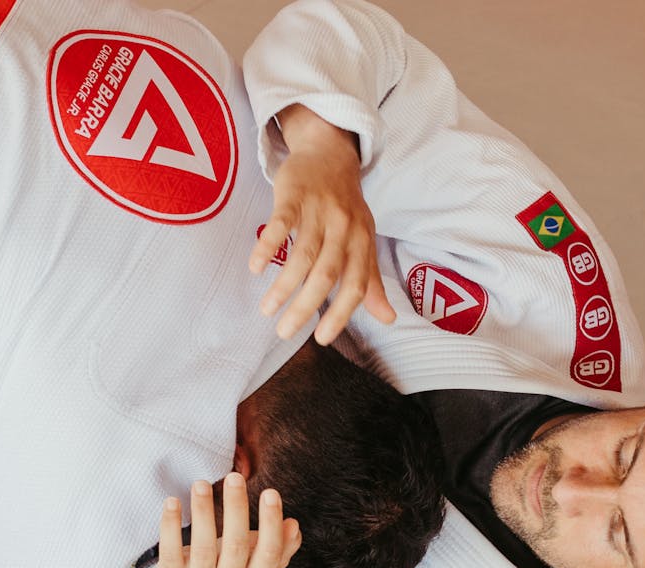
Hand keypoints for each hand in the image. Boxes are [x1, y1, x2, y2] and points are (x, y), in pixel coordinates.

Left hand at [149, 473, 299, 567]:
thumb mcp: (258, 563)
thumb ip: (281, 547)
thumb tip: (293, 525)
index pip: (269, 553)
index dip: (270, 524)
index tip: (271, 492)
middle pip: (235, 547)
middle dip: (236, 510)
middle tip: (235, 477)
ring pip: (203, 548)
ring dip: (203, 513)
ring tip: (201, 484)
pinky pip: (170, 552)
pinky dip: (170, 526)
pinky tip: (173, 501)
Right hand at [249, 104, 395, 345]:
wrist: (330, 152)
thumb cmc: (346, 206)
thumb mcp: (364, 241)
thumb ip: (371, 281)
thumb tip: (388, 319)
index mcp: (362, 242)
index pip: (355, 284)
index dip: (341, 313)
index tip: (321, 339)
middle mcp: (343, 227)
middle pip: (326, 274)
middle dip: (306, 306)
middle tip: (285, 332)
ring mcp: (318, 210)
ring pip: (302, 254)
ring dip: (283, 285)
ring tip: (266, 309)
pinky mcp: (293, 194)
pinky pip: (281, 223)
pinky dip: (268, 246)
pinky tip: (256, 268)